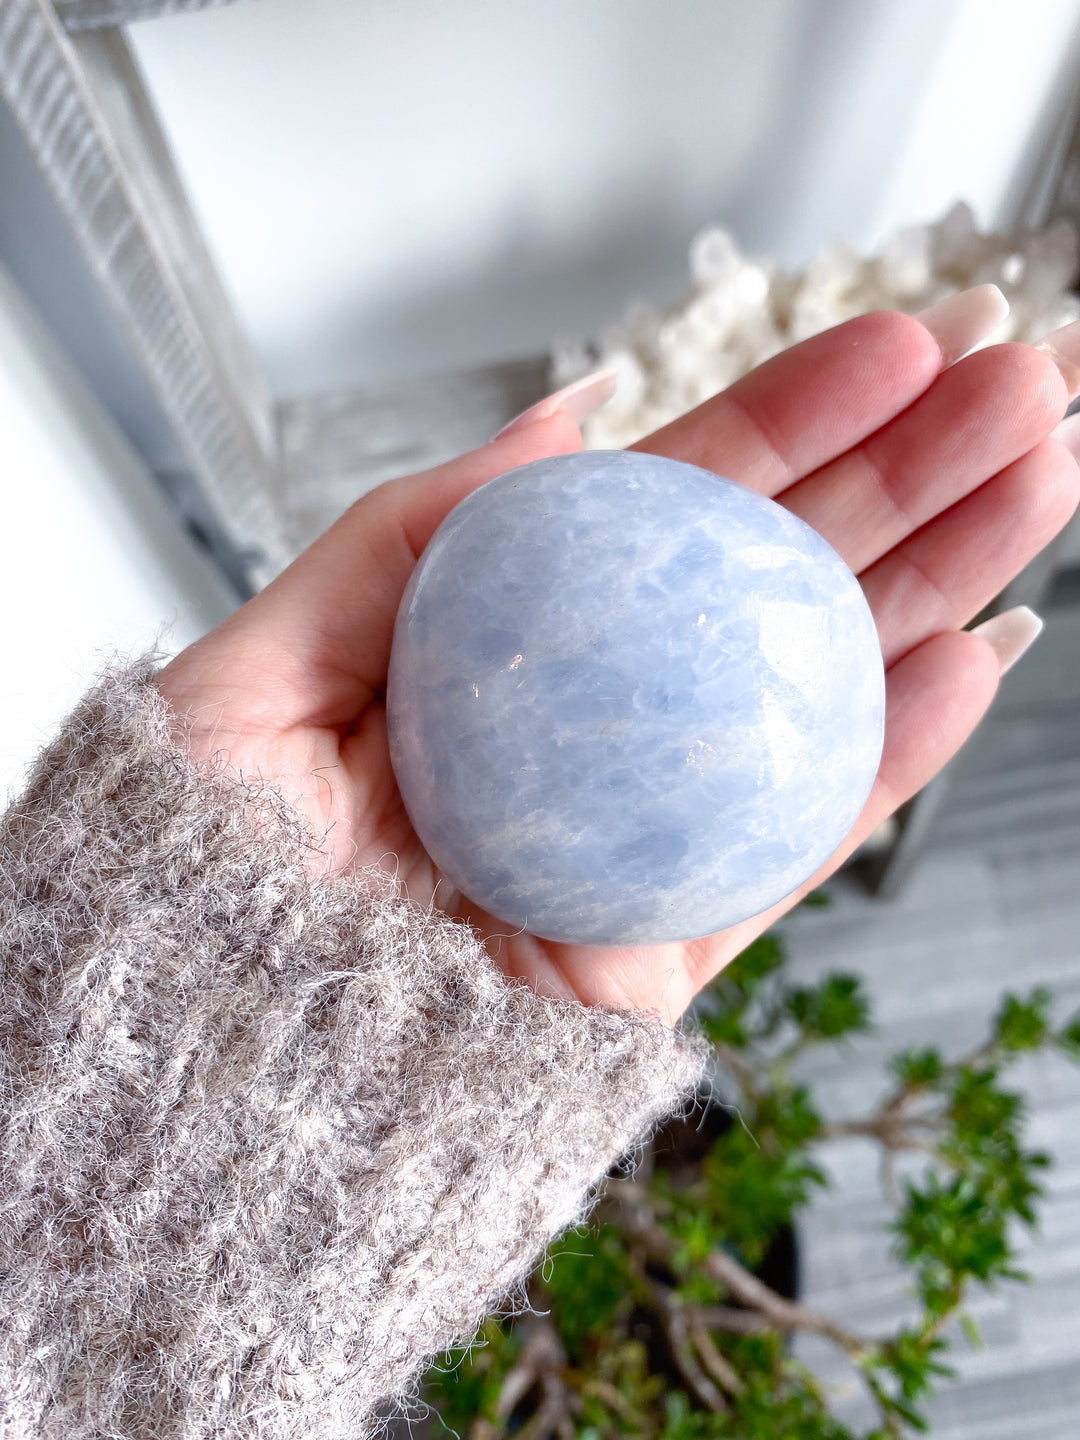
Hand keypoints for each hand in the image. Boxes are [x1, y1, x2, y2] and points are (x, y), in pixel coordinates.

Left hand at [156, 302, 1079, 1024]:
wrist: (204, 1056)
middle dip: (913, 476)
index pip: (670, 511)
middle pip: (776, 581)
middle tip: (1028, 378)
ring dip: (945, 580)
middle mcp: (596, 725)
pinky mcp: (667, 945)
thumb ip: (406, 539)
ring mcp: (645, 829)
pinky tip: (979, 650)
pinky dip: (896, 753)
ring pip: (821, 689)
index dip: (790, 423)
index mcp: (509, 646)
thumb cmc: (201, 863)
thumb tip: (560, 423)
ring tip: (1045, 476)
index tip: (897, 344)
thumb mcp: (266, 663)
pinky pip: (800, 841)